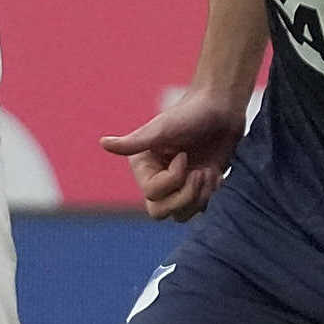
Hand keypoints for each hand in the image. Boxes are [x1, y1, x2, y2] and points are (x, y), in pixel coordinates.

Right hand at [99, 89, 245, 220]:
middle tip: (199, 174)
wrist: (220, 108)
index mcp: (144, 167)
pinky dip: (210, 192)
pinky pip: (200, 207)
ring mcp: (179, 185)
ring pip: (181, 215)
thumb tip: (103, 143)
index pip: (152, 194)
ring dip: (199, 195)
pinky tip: (214, 172)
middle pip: (160, 212)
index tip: (184, 154)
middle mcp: (158, 179)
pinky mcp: (198, 187)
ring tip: (206, 172)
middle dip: (184, 197)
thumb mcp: (161, 129)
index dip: (173, 178)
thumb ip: (132, 143)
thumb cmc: (188, 115)